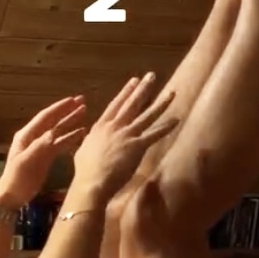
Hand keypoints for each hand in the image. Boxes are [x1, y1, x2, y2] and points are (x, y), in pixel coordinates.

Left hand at [0, 97, 87, 207]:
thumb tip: (54, 132)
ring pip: (58, 131)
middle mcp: (34, 138)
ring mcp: (41, 147)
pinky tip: (81, 133)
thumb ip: (40, 146)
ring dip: (71, 122)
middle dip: (67, 111)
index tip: (73, 100)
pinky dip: (70, 138)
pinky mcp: (46, 157)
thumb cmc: (17, 179)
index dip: (59, 108)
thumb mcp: (26, 161)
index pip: (45, 117)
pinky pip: (60, 144)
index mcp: (27, 136)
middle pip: (53, 121)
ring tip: (84, 112)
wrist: (12, 196)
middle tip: (82, 101)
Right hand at [71, 74, 177, 201]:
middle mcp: (115, 126)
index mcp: (101, 126)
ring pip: (147, 115)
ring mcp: (127, 134)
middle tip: (151, 76)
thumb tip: (85, 139)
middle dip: (143, 88)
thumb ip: (86, 142)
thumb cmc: (85, 170)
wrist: (91, 181)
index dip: (126, 92)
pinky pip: (155, 134)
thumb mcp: (82, 151)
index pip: (116, 105)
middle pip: (132, 104)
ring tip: (172, 92)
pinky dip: (167, 127)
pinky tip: (177, 120)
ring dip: (161, 103)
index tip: (133, 81)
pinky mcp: (137, 145)